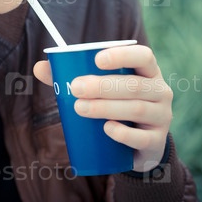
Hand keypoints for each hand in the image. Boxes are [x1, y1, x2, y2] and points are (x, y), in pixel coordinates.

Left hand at [33, 44, 172, 172]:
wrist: (138, 145)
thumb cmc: (115, 107)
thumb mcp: (100, 90)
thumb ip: (71, 77)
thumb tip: (39, 67)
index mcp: (148, 72)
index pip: (144, 56)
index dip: (122, 55)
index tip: (96, 60)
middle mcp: (160, 92)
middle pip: (134, 85)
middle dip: (103, 85)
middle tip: (75, 88)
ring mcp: (161, 117)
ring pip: (136, 109)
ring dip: (106, 107)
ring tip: (80, 108)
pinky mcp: (156, 142)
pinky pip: (142, 137)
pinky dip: (123, 133)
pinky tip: (107, 129)